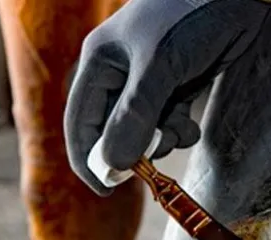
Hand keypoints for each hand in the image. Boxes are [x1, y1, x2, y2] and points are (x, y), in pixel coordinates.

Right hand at [65, 0, 270, 194]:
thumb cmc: (190, 20)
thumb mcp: (160, 69)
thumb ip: (135, 117)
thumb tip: (112, 165)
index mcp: (100, 64)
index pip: (79, 121)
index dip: (89, 158)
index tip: (106, 188)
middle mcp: (119, 75)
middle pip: (113, 131)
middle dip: (134, 149)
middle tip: (154, 162)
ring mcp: (148, 82)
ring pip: (144, 131)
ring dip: (162, 141)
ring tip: (181, 130)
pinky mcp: (175, 87)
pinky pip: (168, 123)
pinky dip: (179, 131)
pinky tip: (191, 124)